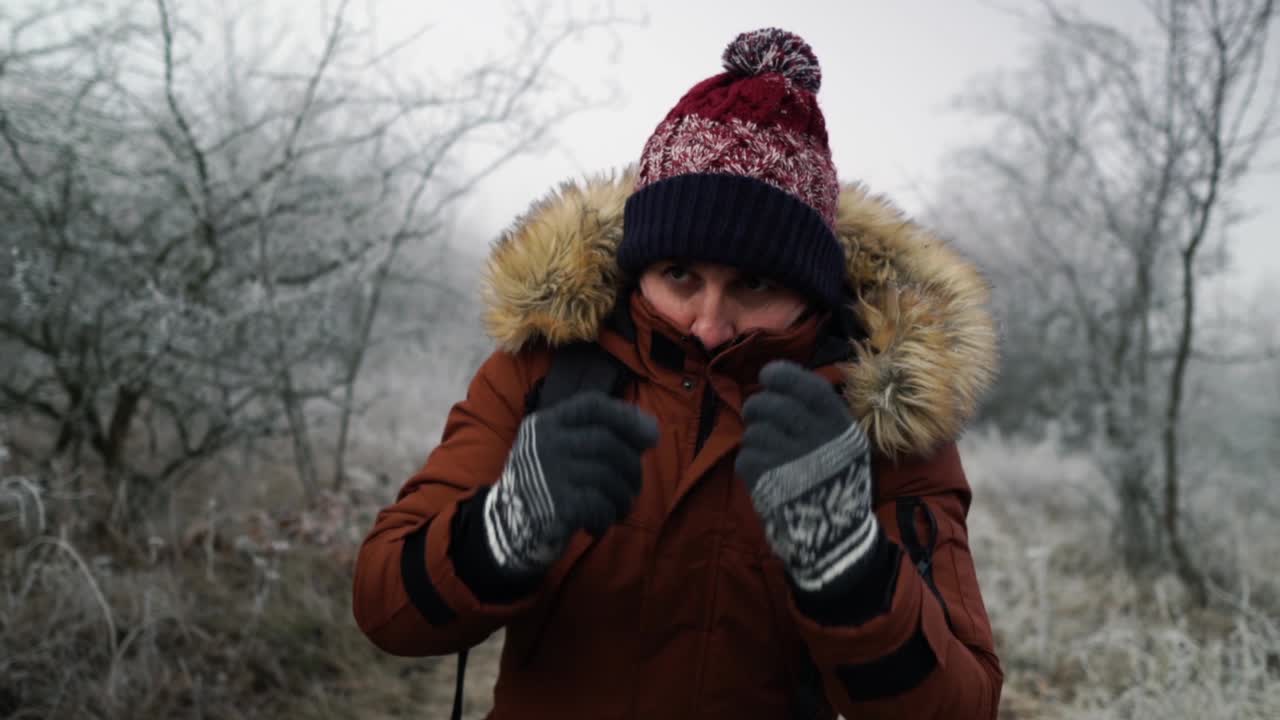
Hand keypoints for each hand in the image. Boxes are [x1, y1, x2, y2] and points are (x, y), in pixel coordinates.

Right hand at [484, 392, 658, 575]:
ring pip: (608, 476)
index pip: (593, 405)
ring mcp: (547, 474)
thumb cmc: (547, 486)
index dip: (627, 417)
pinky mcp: (555, 506)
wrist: (507, 529)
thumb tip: (651, 431)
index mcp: (545, 423)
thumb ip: (598, 436)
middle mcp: (543, 443)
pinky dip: (607, 517)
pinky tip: (598, 525)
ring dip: (624, 497)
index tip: (652, 436)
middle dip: (632, 467)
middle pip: (607, 442)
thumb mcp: (561, 450)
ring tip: (619, 509)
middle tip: (633, 487)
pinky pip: (600, 506)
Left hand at [736, 360, 877, 592]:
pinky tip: (765, 475)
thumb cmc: (836, 484)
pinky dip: (750, 463)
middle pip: (772, 405)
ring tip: (767, 451)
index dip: (784, 375)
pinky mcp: (768, 481)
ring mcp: (791, 460)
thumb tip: (779, 380)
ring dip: (754, 437)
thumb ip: (819, 415)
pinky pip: (746, 456)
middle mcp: (818, 440)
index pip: (808, 388)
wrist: (833, 539)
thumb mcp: (845, 445)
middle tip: (757, 414)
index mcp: (840, 428)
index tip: (768, 374)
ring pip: (755, 430)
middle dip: (758, 406)